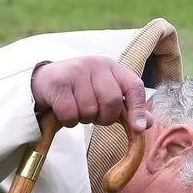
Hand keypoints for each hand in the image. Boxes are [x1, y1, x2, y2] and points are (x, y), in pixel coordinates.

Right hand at [30, 57, 152, 132]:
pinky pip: (70, 114)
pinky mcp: (58, 83)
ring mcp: (76, 71)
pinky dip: (68, 120)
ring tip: (76, 108)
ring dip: (83, 119)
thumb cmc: (81, 92)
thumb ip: (127, 108)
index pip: (134, 86)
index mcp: (112, 67)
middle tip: (93, 114)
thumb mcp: (106, 95)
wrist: (44, 83)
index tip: (138, 128)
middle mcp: (95, 64)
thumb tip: (148, 123)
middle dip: (103, 117)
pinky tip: (63, 111)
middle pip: (111, 102)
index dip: (138, 108)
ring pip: (89, 111)